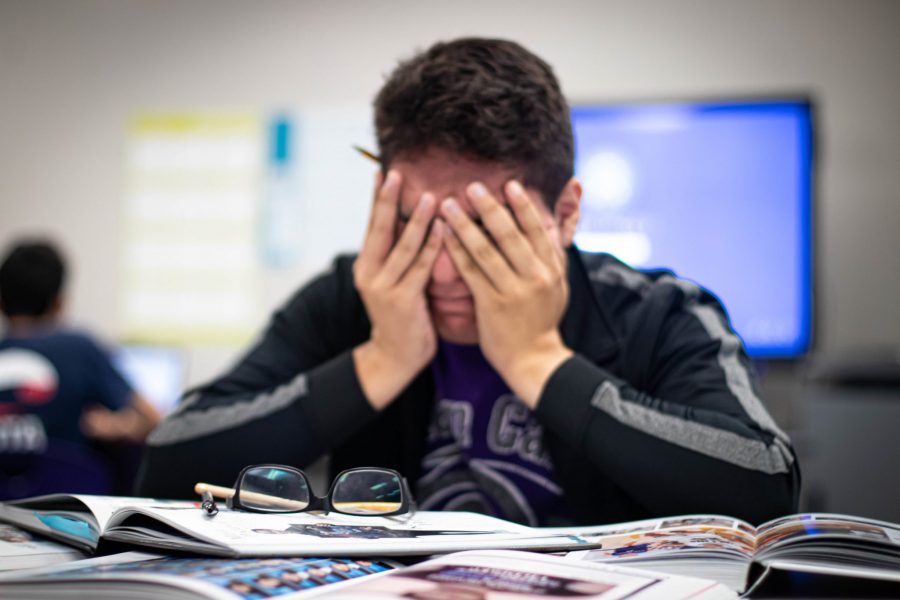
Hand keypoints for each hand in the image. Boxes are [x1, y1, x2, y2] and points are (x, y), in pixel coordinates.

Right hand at [352, 170, 443, 409]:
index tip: (381, 171)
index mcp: (365, 265)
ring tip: (428, 195)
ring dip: (416, 219)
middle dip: (387, 199)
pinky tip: (442, 228)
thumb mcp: (394, 281)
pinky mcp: (401, 301)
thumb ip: (400, 255)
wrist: (395, 357)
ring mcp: (383, 288)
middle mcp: (369, 273)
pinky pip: (420, 268)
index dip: (376, 198)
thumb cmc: (404, 314)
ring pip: (403, 246)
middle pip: (379, 229)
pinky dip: (432, 247)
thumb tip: (415, 220)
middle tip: (396, 173)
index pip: (371, 224)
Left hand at [440, 180, 571, 407]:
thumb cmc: (542, 321)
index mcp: (553, 269)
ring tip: (449, 204)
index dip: (523, 206)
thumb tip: (550, 227)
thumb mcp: (559, 286)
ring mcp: (513, 291)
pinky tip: (443, 235)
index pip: (538, 230)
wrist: (535, 360)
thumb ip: (554, 257)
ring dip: (465, 224)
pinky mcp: (492, 305)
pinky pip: (470, 271)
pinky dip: (456, 250)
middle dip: (490, 207)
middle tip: (473, 186)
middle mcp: (535, 277)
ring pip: (486, 250)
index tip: (510, 185)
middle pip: (510, 235)